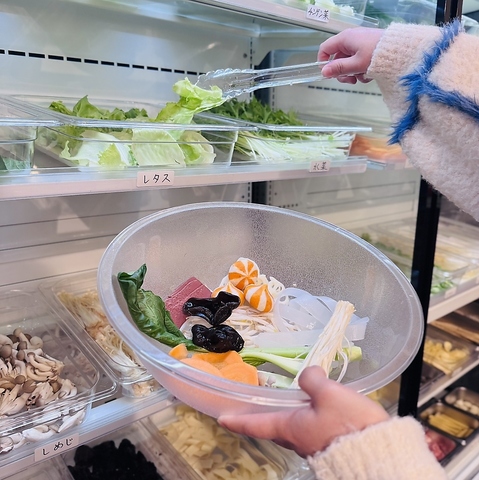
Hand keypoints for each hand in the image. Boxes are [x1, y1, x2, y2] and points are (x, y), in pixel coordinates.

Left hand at [218, 366, 389, 457]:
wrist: (378, 453)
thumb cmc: (349, 425)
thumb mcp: (329, 394)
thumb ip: (313, 380)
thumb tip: (309, 373)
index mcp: (290, 428)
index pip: (256, 424)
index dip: (238, 420)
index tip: (222, 419)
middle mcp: (298, 440)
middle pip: (273, 427)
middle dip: (262, 418)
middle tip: (253, 407)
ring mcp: (314, 445)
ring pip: (292, 429)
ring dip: (285, 417)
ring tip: (285, 403)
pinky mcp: (329, 446)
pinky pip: (310, 430)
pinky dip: (305, 418)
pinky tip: (315, 409)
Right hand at [318, 27, 384, 83]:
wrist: (400, 50)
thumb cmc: (376, 55)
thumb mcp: (356, 64)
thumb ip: (339, 68)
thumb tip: (324, 72)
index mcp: (344, 39)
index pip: (325, 48)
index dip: (323, 61)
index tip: (328, 74)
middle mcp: (350, 39)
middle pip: (337, 58)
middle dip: (342, 72)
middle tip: (350, 81)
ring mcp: (359, 44)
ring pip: (348, 62)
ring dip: (352, 73)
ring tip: (362, 78)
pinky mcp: (367, 48)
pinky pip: (357, 61)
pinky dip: (360, 69)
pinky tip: (369, 74)